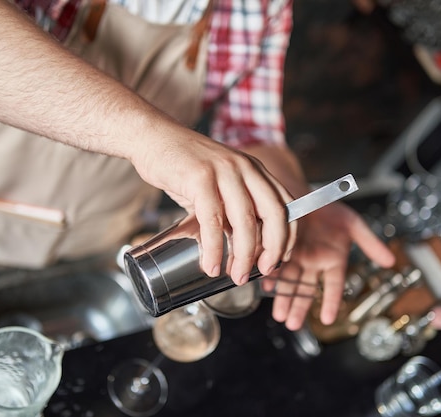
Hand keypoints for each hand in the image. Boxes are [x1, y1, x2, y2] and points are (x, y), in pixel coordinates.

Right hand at [132, 128, 296, 285]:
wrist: (153, 137)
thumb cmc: (184, 166)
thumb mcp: (219, 183)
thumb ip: (232, 209)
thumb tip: (241, 249)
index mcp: (254, 170)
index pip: (286, 205)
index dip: (287, 236)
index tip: (279, 260)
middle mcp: (245, 168)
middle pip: (274, 215)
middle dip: (272, 250)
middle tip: (263, 272)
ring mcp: (224, 171)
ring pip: (245, 221)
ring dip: (242, 256)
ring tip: (235, 276)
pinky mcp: (200, 178)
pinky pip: (213, 221)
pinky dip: (214, 248)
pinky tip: (211, 264)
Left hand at [261, 202, 394, 330]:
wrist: (303, 192)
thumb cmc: (329, 207)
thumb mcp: (352, 223)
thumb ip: (369, 243)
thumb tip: (390, 261)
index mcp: (333, 260)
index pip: (333, 286)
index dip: (331, 302)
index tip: (328, 319)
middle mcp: (313, 262)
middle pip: (307, 289)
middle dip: (299, 307)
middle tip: (293, 324)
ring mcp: (295, 257)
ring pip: (290, 282)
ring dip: (284, 299)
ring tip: (279, 315)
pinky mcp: (279, 249)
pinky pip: (275, 266)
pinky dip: (270, 277)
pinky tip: (267, 287)